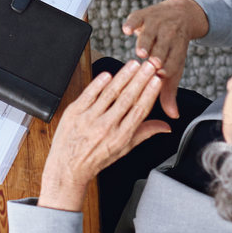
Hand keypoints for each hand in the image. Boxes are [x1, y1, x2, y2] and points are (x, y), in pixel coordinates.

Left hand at [37, 59, 170, 211]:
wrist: (67, 167)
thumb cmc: (95, 159)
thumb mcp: (123, 150)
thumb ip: (144, 133)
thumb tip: (165, 127)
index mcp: (120, 137)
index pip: (139, 111)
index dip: (149, 94)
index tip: (156, 81)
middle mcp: (105, 127)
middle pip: (127, 99)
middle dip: (140, 80)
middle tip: (149, 66)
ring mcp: (88, 119)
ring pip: (109, 93)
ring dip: (123, 77)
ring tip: (133, 65)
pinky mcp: (74, 112)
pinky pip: (88, 94)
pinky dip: (98, 83)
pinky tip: (108, 74)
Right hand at [122, 0, 207, 119]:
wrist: (180, 15)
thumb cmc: (173, 47)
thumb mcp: (174, 67)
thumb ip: (169, 92)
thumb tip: (173, 116)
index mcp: (177, 51)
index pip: (173, 60)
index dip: (168, 68)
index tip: (161, 76)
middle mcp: (168, 36)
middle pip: (162, 47)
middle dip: (157, 55)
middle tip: (151, 64)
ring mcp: (156, 24)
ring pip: (151, 33)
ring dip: (146, 42)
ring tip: (141, 52)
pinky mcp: (144, 15)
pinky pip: (137, 17)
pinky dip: (133, 23)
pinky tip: (127, 30)